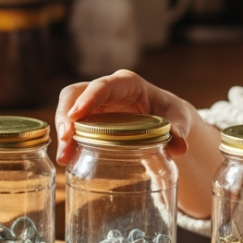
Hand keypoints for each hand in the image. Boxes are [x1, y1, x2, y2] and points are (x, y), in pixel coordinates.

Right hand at [54, 70, 197, 164]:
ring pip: (69, 109)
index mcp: (127, 83)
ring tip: (64, 158)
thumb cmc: (171, 113)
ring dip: (63, 132)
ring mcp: (96, 103)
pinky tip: (68, 159)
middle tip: (65, 140)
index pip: (103, 85)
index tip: (76, 116)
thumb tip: (179, 147)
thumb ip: (178, 130)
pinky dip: (68, 141)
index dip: (88, 98)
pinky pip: (73, 125)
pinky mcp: (91, 118)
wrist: (167, 120)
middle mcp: (107, 89)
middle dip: (66, 115)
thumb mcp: (178, 119)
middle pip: (75, 94)